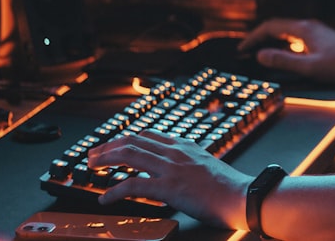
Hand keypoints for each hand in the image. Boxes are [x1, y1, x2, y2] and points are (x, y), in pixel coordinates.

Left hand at [88, 131, 248, 228]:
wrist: (242, 196)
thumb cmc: (228, 187)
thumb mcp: (206, 166)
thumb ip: (188, 163)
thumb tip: (174, 172)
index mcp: (185, 146)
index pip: (150, 134)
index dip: (127, 138)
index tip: (114, 144)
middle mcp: (176, 152)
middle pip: (134, 140)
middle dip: (109, 146)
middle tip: (93, 154)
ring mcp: (171, 168)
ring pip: (130, 155)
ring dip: (106, 159)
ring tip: (92, 166)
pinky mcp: (169, 187)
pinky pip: (134, 185)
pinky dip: (115, 191)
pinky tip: (105, 198)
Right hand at [238, 18, 334, 83]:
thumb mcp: (309, 67)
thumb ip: (283, 61)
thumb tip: (261, 55)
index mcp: (303, 29)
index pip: (270, 27)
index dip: (253, 37)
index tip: (242, 48)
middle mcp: (309, 26)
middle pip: (278, 27)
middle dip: (260, 38)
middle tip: (247, 50)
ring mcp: (316, 32)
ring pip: (287, 32)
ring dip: (272, 41)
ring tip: (261, 52)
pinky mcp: (322, 39)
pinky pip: (296, 37)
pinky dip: (284, 44)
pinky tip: (284, 55)